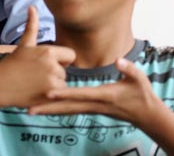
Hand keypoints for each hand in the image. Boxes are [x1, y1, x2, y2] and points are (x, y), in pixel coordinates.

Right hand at [0, 6, 74, 108]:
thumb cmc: (11, 64)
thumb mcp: (24, 45)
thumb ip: (32, 26)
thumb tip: (32, 7)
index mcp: (48, 51)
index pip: (70, 55)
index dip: (61, 60)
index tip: (45, 64)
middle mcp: (52, 65)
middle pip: (65, 71)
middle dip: (53, 74)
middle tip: (34, 75)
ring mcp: (52, 81)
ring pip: (63, 83)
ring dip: (52, 85)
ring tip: (34, 84)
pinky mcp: (50, 94)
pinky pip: (60, 95)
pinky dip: (50, 95)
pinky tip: (36, 92)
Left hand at [29, 58, 161, 126]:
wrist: (145, 114)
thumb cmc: (141, 94)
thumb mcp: (139, 80)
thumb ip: (129, 70)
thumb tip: (119, 61)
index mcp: (104, 96)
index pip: (81, 94)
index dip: (65, 93)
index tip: (48, 93)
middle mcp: (94, 104)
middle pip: (68, 107)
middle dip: (48, 108)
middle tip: (29, 109)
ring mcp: (90, 108)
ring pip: (66, 110)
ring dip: (48, 110)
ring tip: (29, 110)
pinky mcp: (89, 108)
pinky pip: (70, 109)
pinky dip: (56, 109)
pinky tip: (43, 108)